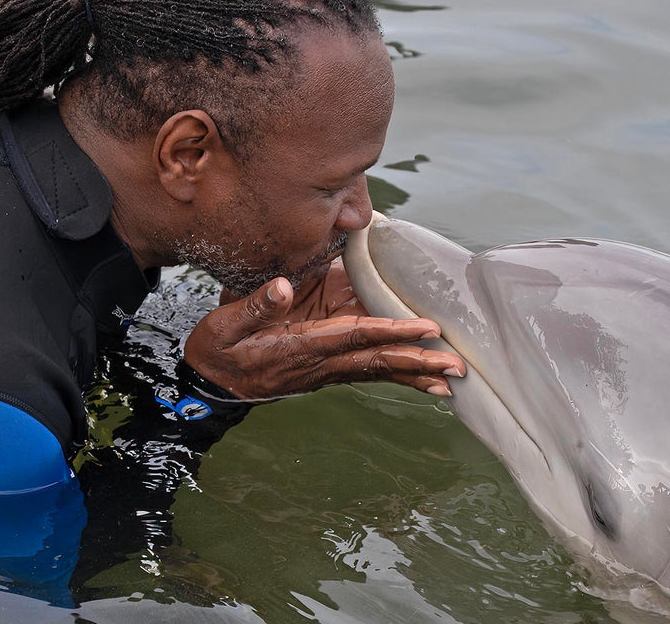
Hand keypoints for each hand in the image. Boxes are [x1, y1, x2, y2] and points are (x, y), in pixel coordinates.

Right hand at [184, 259, 465, 399]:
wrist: (213, 384)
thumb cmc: (218, 350)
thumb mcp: (225, 324)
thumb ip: (255, 305)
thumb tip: (282, 285)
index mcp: (301, 345)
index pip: (354, 335)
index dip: (390, 331)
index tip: (424, 328)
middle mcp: (323, 361)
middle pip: (378, 359)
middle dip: (418, 361)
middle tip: (457, 366)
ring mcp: (329, 368)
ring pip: (380, 368)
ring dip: (417, 372)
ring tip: (453, 376)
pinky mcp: (330, 367)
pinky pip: (372, 371)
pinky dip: (402, 375)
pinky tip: (428, 382)